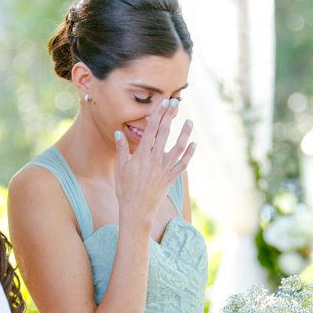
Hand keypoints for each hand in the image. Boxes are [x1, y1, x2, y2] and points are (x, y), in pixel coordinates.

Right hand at [114, 98, 194, 227]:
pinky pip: (183, 163)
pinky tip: (194, 144)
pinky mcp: (172, 178)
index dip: (158, 114)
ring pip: (178, 147)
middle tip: (176, 102)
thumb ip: (122, 149)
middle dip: (170, 116)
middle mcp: (155, 158)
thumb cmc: (125, 189)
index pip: (151, 129)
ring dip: (185, 133)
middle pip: (164, 132)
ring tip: (190, 122)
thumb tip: (118, 133)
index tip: (163, 102)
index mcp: (142, 154)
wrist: (137, 210)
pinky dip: (189, 154)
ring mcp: (165, 168)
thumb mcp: (121, 168)